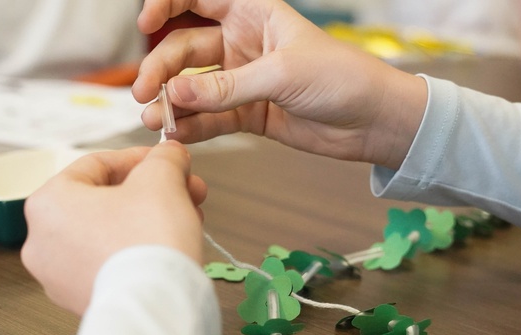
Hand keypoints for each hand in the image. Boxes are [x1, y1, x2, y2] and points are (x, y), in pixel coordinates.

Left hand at [21, 142, 206, 314]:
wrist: (156, 308)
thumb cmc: (149, 241)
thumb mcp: (162, 180)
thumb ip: (164, 159)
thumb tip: (170, 153)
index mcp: (48, 202)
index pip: (97, 165)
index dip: (141, 158)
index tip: (168, 161)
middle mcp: (42, 241)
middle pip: (105, 201)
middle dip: (152, 192)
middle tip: (185, 191)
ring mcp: (59, 277)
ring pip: (108, 233)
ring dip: (148, 220)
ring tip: (186, 220)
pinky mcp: (81, 300)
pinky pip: (109, 264)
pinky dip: (137, 251)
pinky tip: (167, 249)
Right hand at [132, 0, 426, 168]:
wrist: (375, 120)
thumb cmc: (343, 78)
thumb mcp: (282, 75)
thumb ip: (227, 87)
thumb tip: (175, 95)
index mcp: (254, 12)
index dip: (166, 4)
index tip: (146, 24)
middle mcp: (243, 42)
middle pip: (186, 48)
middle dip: (162, 69)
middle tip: (145, 92)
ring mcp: (244, 80)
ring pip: (193, 86)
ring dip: (171, 101)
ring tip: (152, 119)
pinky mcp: (250, 114)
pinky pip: (211, 117)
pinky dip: (192, 125)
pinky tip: (174, 134)